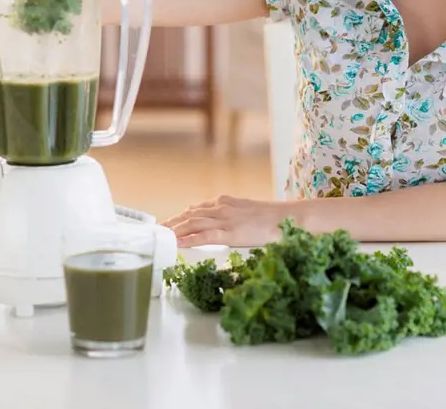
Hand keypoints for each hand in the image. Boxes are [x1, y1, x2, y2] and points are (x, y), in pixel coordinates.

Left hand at [161, 195, 292, 247]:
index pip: (198, 208)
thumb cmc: (273, 218)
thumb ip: (235, 216)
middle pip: (190, 215)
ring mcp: (224, 220)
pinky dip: (188, 239)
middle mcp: (222, 208)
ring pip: (192, 224)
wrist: (286, 217)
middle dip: (173, 222)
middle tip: (159, 230)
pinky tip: (177, 244)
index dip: (182, 216)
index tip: (171, 222)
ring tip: (162, 236)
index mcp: (226, 202)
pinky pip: (203, 236)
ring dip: (175, 230)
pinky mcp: (229, 233)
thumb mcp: (249, 212)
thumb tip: (228, 226)